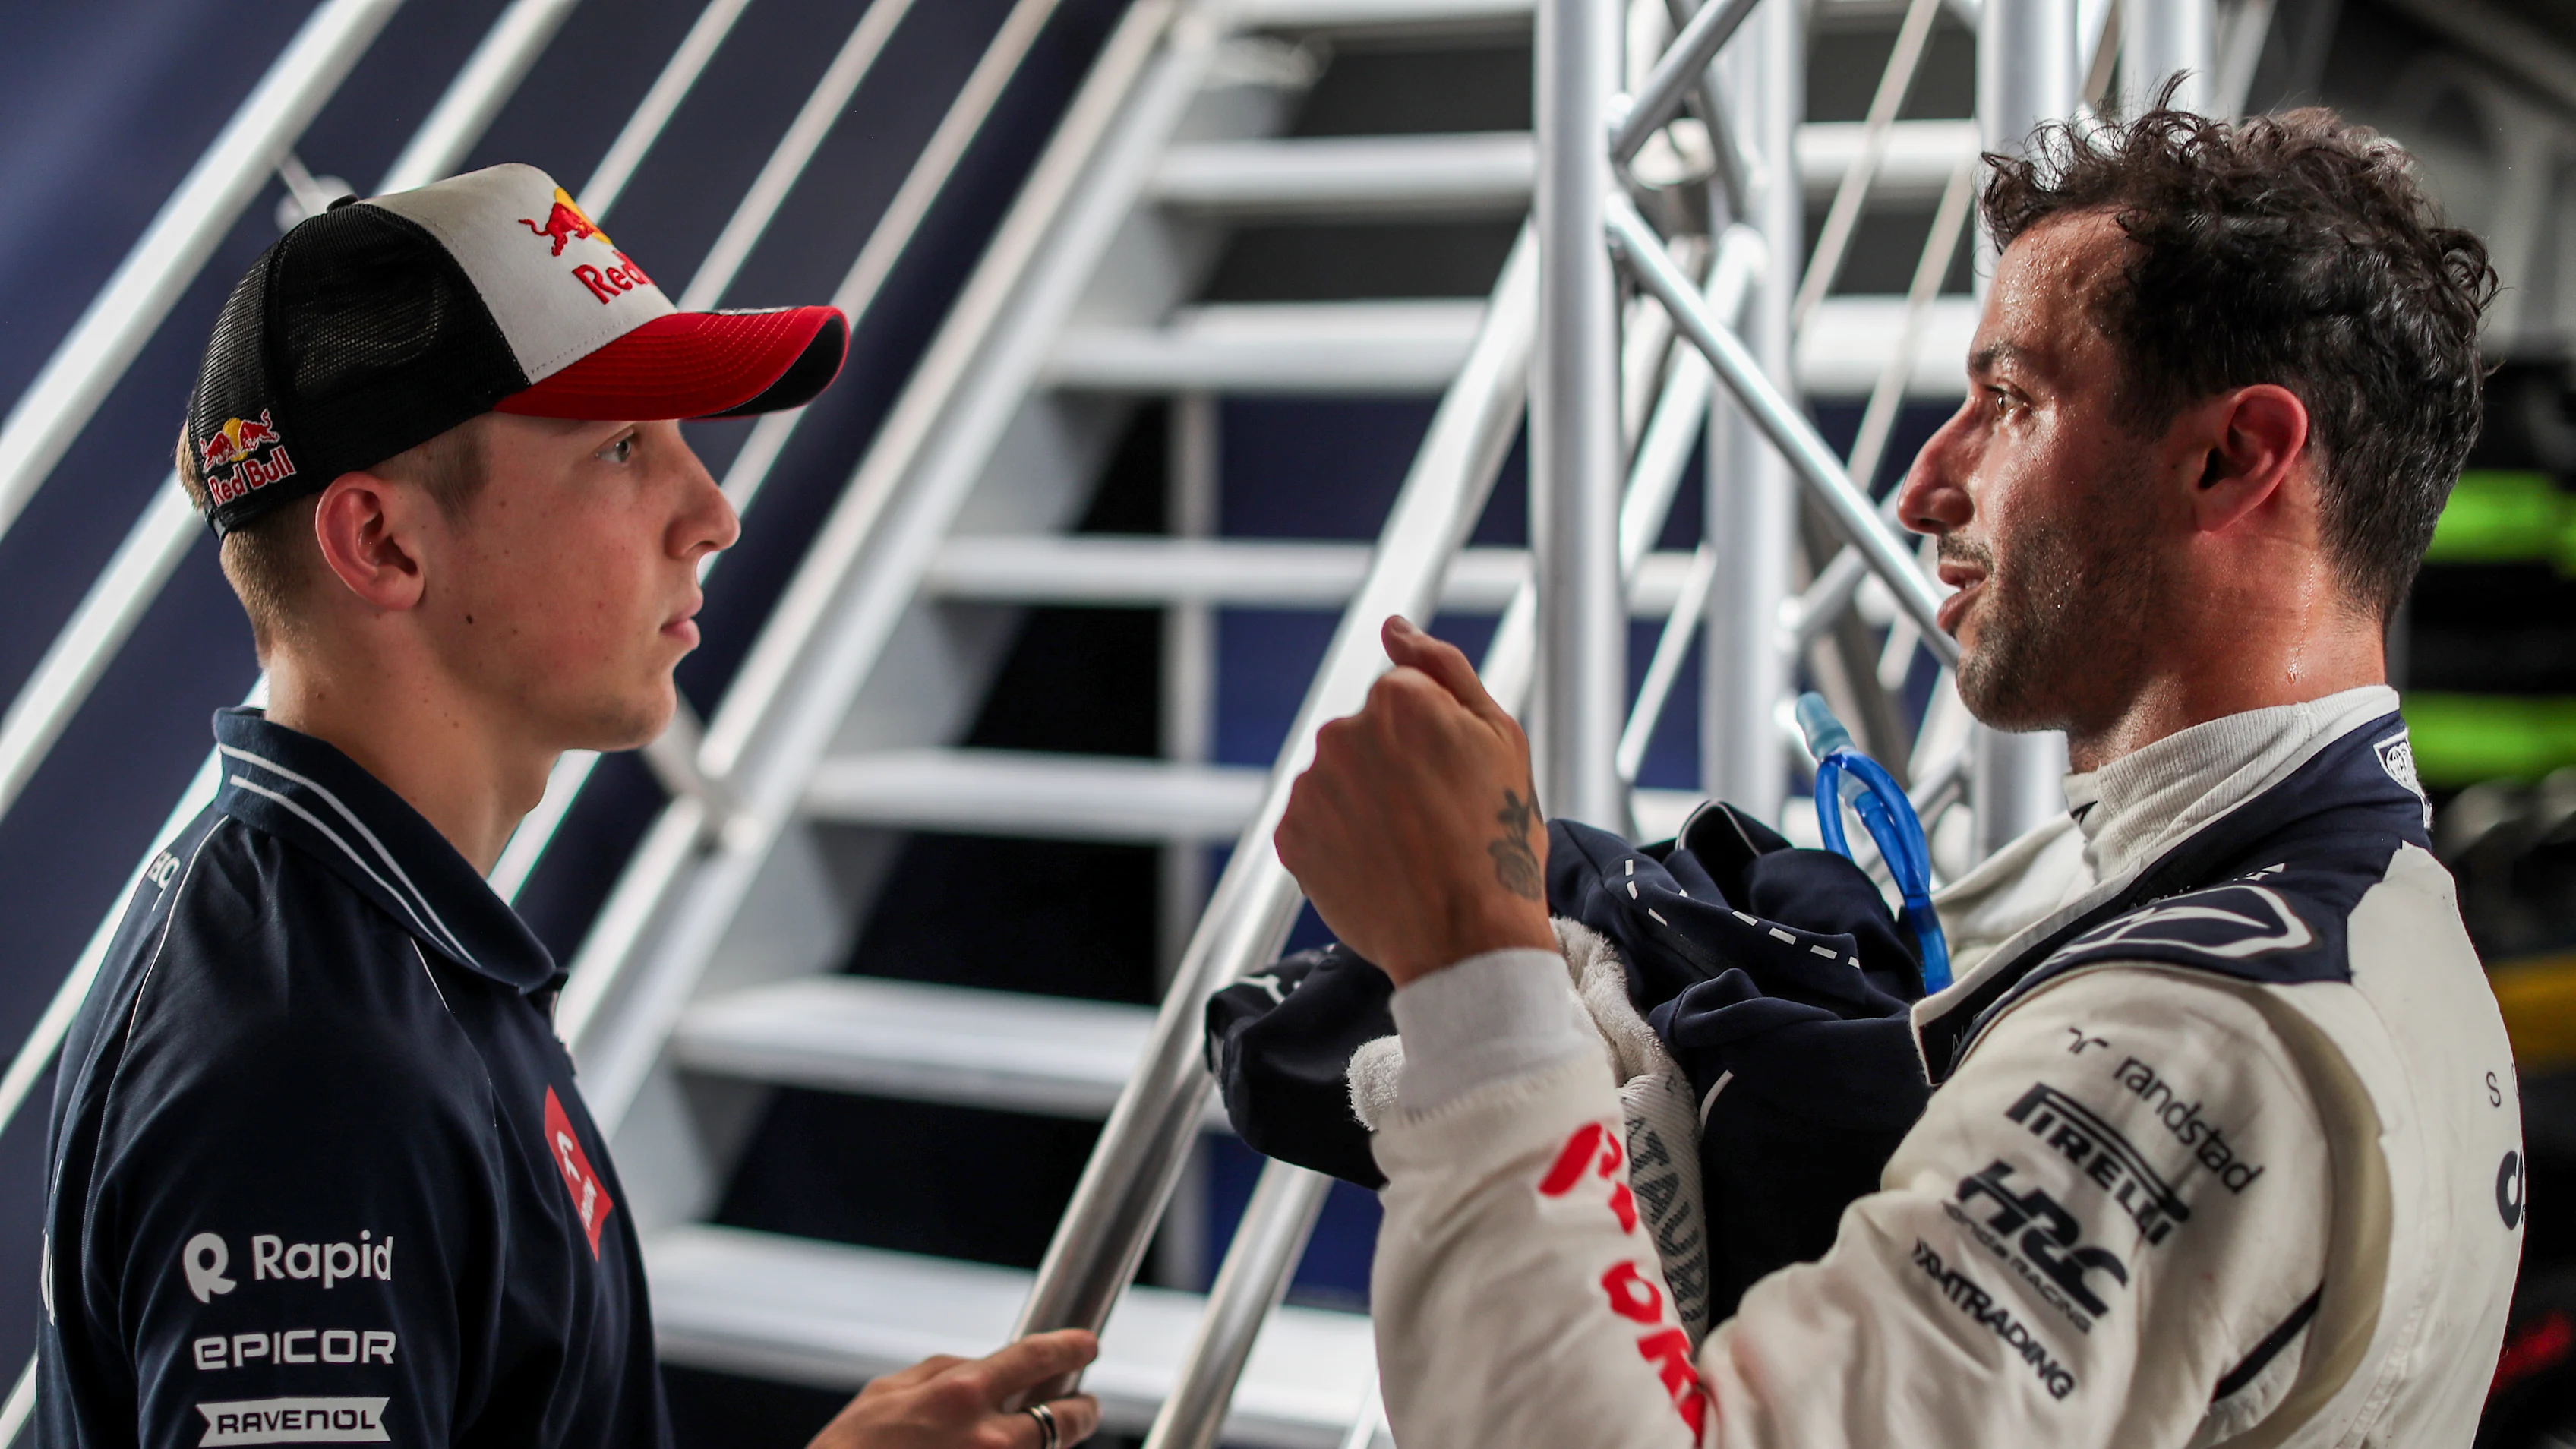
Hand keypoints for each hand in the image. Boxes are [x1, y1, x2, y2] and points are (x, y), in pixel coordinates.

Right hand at [806, 1330, 1102, 1448]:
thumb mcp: (885, 1393)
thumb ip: (940, 1371)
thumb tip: (980, 1365)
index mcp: (959, 1395)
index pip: (1035, 1358)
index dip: (1070, 1347)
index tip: (1087, 1345)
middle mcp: (987, 1439)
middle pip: (1065, 1419)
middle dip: (1082, 1410)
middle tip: (1083, 1405)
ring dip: (1052, 1444)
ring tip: (1040, 1436)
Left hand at [1275, 616, 1554, 985]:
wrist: (1466, 939)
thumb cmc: (1498, 839)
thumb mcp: (1501, 738)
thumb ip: (1443, 668)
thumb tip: (1394, 626)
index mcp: (1397, 698)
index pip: (1402, 697)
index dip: (1434, 740)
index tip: (1453, 781)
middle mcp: (1341, 731)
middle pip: (1364, 734)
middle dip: (1392, 766)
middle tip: (1434, 820)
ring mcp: (1311, 786)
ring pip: (1338, 778)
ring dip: (1364, 803)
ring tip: (1407, 848)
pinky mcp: (1290, 836)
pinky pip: (1315, 823)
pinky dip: (1340, 841)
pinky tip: (1377, 866)